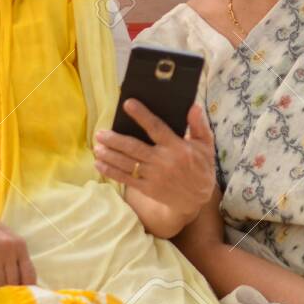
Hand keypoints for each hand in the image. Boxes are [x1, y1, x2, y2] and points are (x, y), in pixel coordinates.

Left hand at [93, 102, 214, 223]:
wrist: (197, 199)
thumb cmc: (201, 167)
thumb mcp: (206, 145)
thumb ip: (199, 125)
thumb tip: (193, 106)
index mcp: (176, 147)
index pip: (156, 128)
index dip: (142, 115)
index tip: (128, 104)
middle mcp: (163, 161)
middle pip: (134, 148)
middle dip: (115, 140)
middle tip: (100, 133)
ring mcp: (154, 176)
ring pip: (127, 163)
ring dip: (109, 155)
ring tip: (97, 146)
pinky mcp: (147, 188)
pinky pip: (126, 179)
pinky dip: (111, 171)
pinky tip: (99, 164)